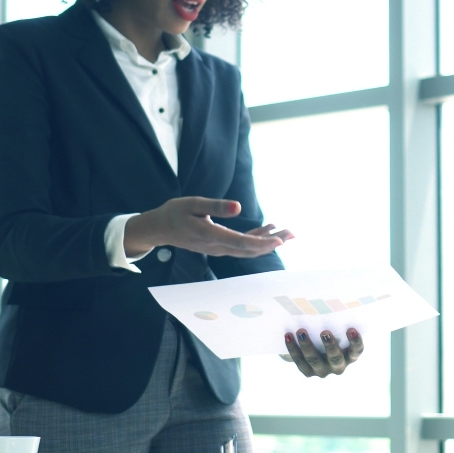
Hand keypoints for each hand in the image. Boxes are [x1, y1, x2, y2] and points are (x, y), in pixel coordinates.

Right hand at [124, 196, 293, 257]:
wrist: (160, 228)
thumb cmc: (175, 213)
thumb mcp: (193, 204)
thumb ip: (216, 206)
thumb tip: (239, 207)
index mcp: (211, 236)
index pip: (242, 243)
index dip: (262, 243)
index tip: (280, 240)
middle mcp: (218, 246)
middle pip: (250, 249)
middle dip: (273, 242)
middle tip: (293, 233)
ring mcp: (219, 248)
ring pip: (248, 249)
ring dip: (268, 241)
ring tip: (287, 232)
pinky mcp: (220, 245)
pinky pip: (242, 245)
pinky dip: (257, 239)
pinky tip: (269, 228)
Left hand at [281, 328, 363, 377]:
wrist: (313, 350)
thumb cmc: (329, 335)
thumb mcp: (336, 331)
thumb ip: (335, 323)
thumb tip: (332, 301)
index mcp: (349, 356)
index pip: (356, 350)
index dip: (355, 342)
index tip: (351, 329)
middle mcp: (338, 366)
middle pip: (335, 359)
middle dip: (330, 346)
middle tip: (324, 332)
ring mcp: (323, 371)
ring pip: (315, 361)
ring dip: (308, 346)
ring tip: (301, 331)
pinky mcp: (309, 372)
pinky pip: (300, 362)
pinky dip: (293, 349)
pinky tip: (288, 336)